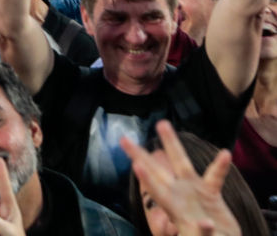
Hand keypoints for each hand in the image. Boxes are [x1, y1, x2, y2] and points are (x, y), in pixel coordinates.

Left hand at [119, 121, 240, 235]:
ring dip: (171, 144)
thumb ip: (199, 232)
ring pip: (181, 163)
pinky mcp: (211, 193)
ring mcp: (193, 191)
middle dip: (141, 155)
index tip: (135, 165)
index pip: (157, 191)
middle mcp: (178, 195)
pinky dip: (220, 166)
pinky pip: (215, 176)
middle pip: (157, 171)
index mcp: (172, 209)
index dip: (147, 179)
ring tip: (162, 123)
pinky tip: (224, 153)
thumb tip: (204, 223)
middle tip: (123, 139)